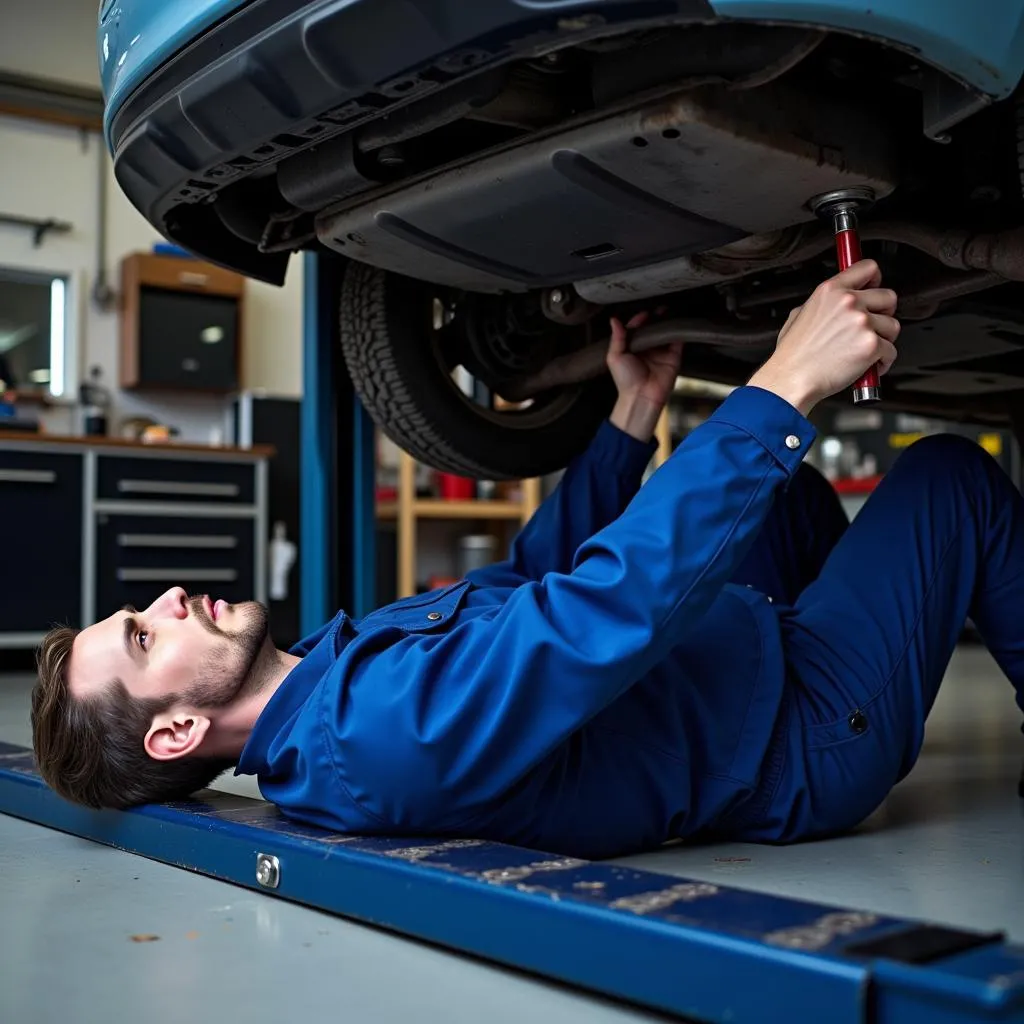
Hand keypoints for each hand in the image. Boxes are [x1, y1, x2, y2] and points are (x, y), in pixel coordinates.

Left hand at [607, 312, 682, 439]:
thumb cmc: (625, 380)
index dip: (640, 320)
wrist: (641, 396)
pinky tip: (677, 322)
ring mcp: (662, 351)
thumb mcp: (615, 357)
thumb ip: (617, 338)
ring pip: (665, 332)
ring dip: (667, 322)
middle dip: (656, 317)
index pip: (637, 328)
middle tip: (659, 309)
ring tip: (668, 312)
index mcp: (633, 347)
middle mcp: (648, 348)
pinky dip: (678, 331)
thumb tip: (614, 320)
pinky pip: (678, 341)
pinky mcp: (674, 356)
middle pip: (653, 328)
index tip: (643, 314)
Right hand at [747, 260, 898, 415]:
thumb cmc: (793, 355)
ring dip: (884, 339)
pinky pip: (891, 350)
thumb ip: (823, 304)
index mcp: (830, 291)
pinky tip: (868, 365)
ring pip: (893, 325)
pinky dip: (882, 361)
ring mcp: (862, 323)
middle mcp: (848, 302)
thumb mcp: (799, 315)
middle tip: (872, 326)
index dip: (874, 280)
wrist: (792, 379)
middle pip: (889, 296)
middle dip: (884, 313)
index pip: (868, 268)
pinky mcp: (871, 345)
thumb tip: (835, 305)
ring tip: (866, 350)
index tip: (873, 288)